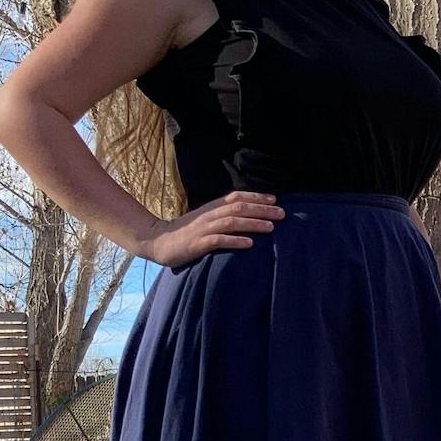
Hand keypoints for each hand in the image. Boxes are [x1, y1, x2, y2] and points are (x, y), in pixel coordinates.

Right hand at [142, 190, 284, 266]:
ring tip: (271, 227)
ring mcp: (204, 229)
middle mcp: (210, 215)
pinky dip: (235, 241)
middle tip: (282, 214)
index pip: (237, 197)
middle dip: (262, 209)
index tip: (275, 200)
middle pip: (240, 208)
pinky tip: (249, 244)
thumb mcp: (205, 220)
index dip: (257, 196)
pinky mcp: (198, 243)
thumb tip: (246, 215)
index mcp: (213, 208)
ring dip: (253, 223)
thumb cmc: (186, 232)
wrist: (158, 241)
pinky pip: (218, 240)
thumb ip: (223, 216)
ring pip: (232, 222)